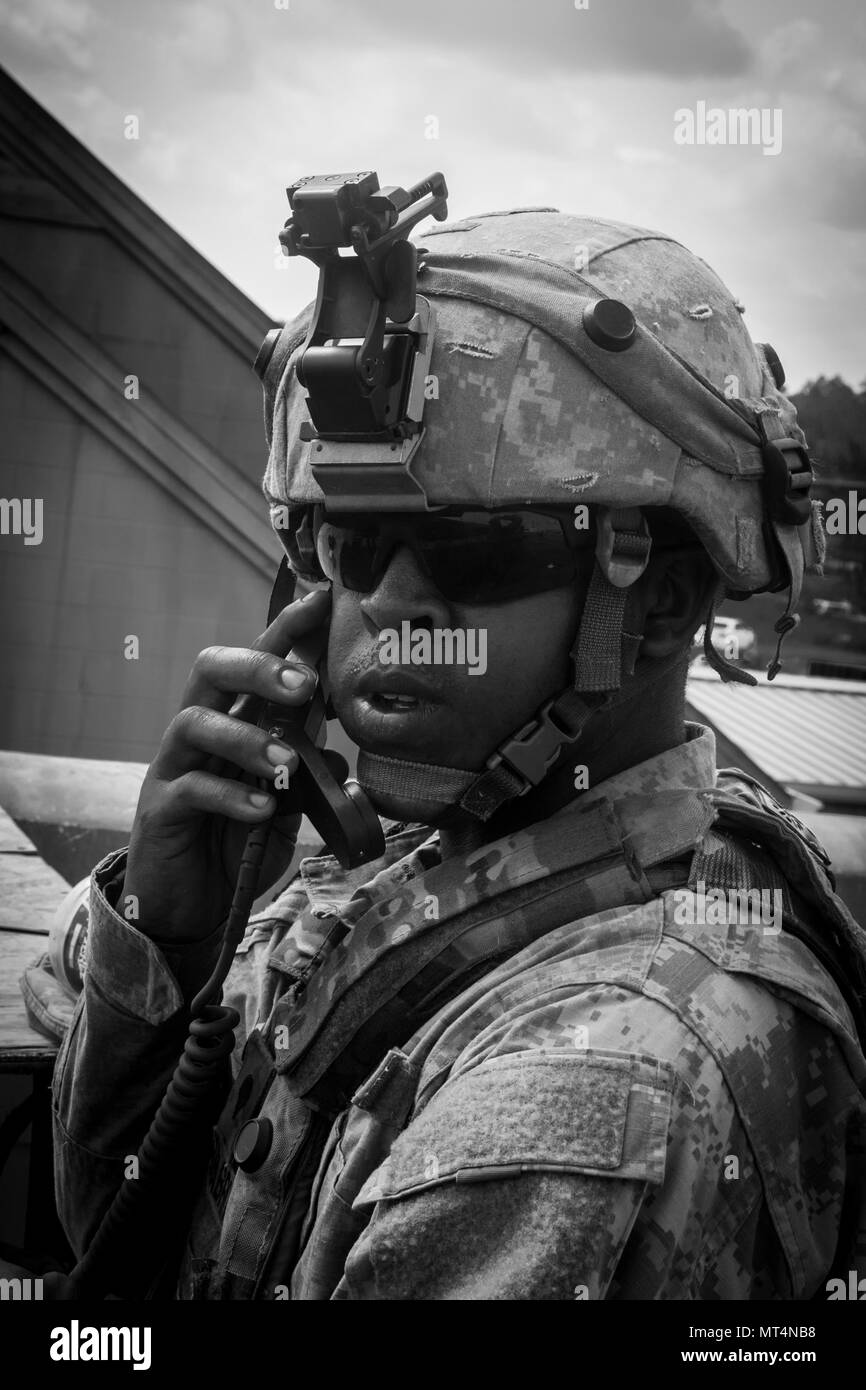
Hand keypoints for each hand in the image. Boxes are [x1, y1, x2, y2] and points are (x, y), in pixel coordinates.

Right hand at [123, 588, 330, 943]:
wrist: (193, 907)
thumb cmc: (237, 844)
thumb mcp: (285, 805)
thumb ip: (305, 773)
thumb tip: (339, 748)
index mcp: (232, 721)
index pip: (254, 661)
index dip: (284, 629)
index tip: (321, 603)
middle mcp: (199, 733)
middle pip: (210, 670)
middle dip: (258, 667)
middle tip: (304, 685)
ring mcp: (174, 768)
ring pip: (193, 722)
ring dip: (246, 737)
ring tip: (287, 764)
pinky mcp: (160, 810)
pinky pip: (189, 787)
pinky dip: (230, 795)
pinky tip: (263, 809)